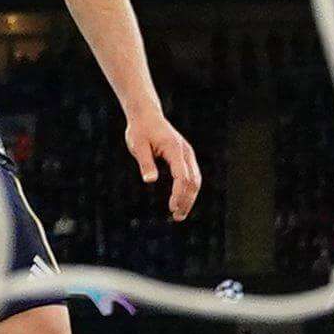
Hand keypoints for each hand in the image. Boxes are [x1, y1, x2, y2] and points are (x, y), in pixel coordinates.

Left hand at [122, 108, 202, 224]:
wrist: (146, 115)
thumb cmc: (140, 130)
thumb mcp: (138, 145)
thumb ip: (145, 162)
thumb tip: (150, 181)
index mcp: (174, 149)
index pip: (182, 176)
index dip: (179, 193)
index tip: (172, 207)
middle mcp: (185, 152)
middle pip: (193, 181)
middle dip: (187, 200)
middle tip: (176, 217)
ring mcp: (187, 154)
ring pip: (195, 180)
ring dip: (189, 198)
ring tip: (179, 214)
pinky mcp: (185, 156)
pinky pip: (191, 176)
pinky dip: (188, 190)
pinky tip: (180, 201)